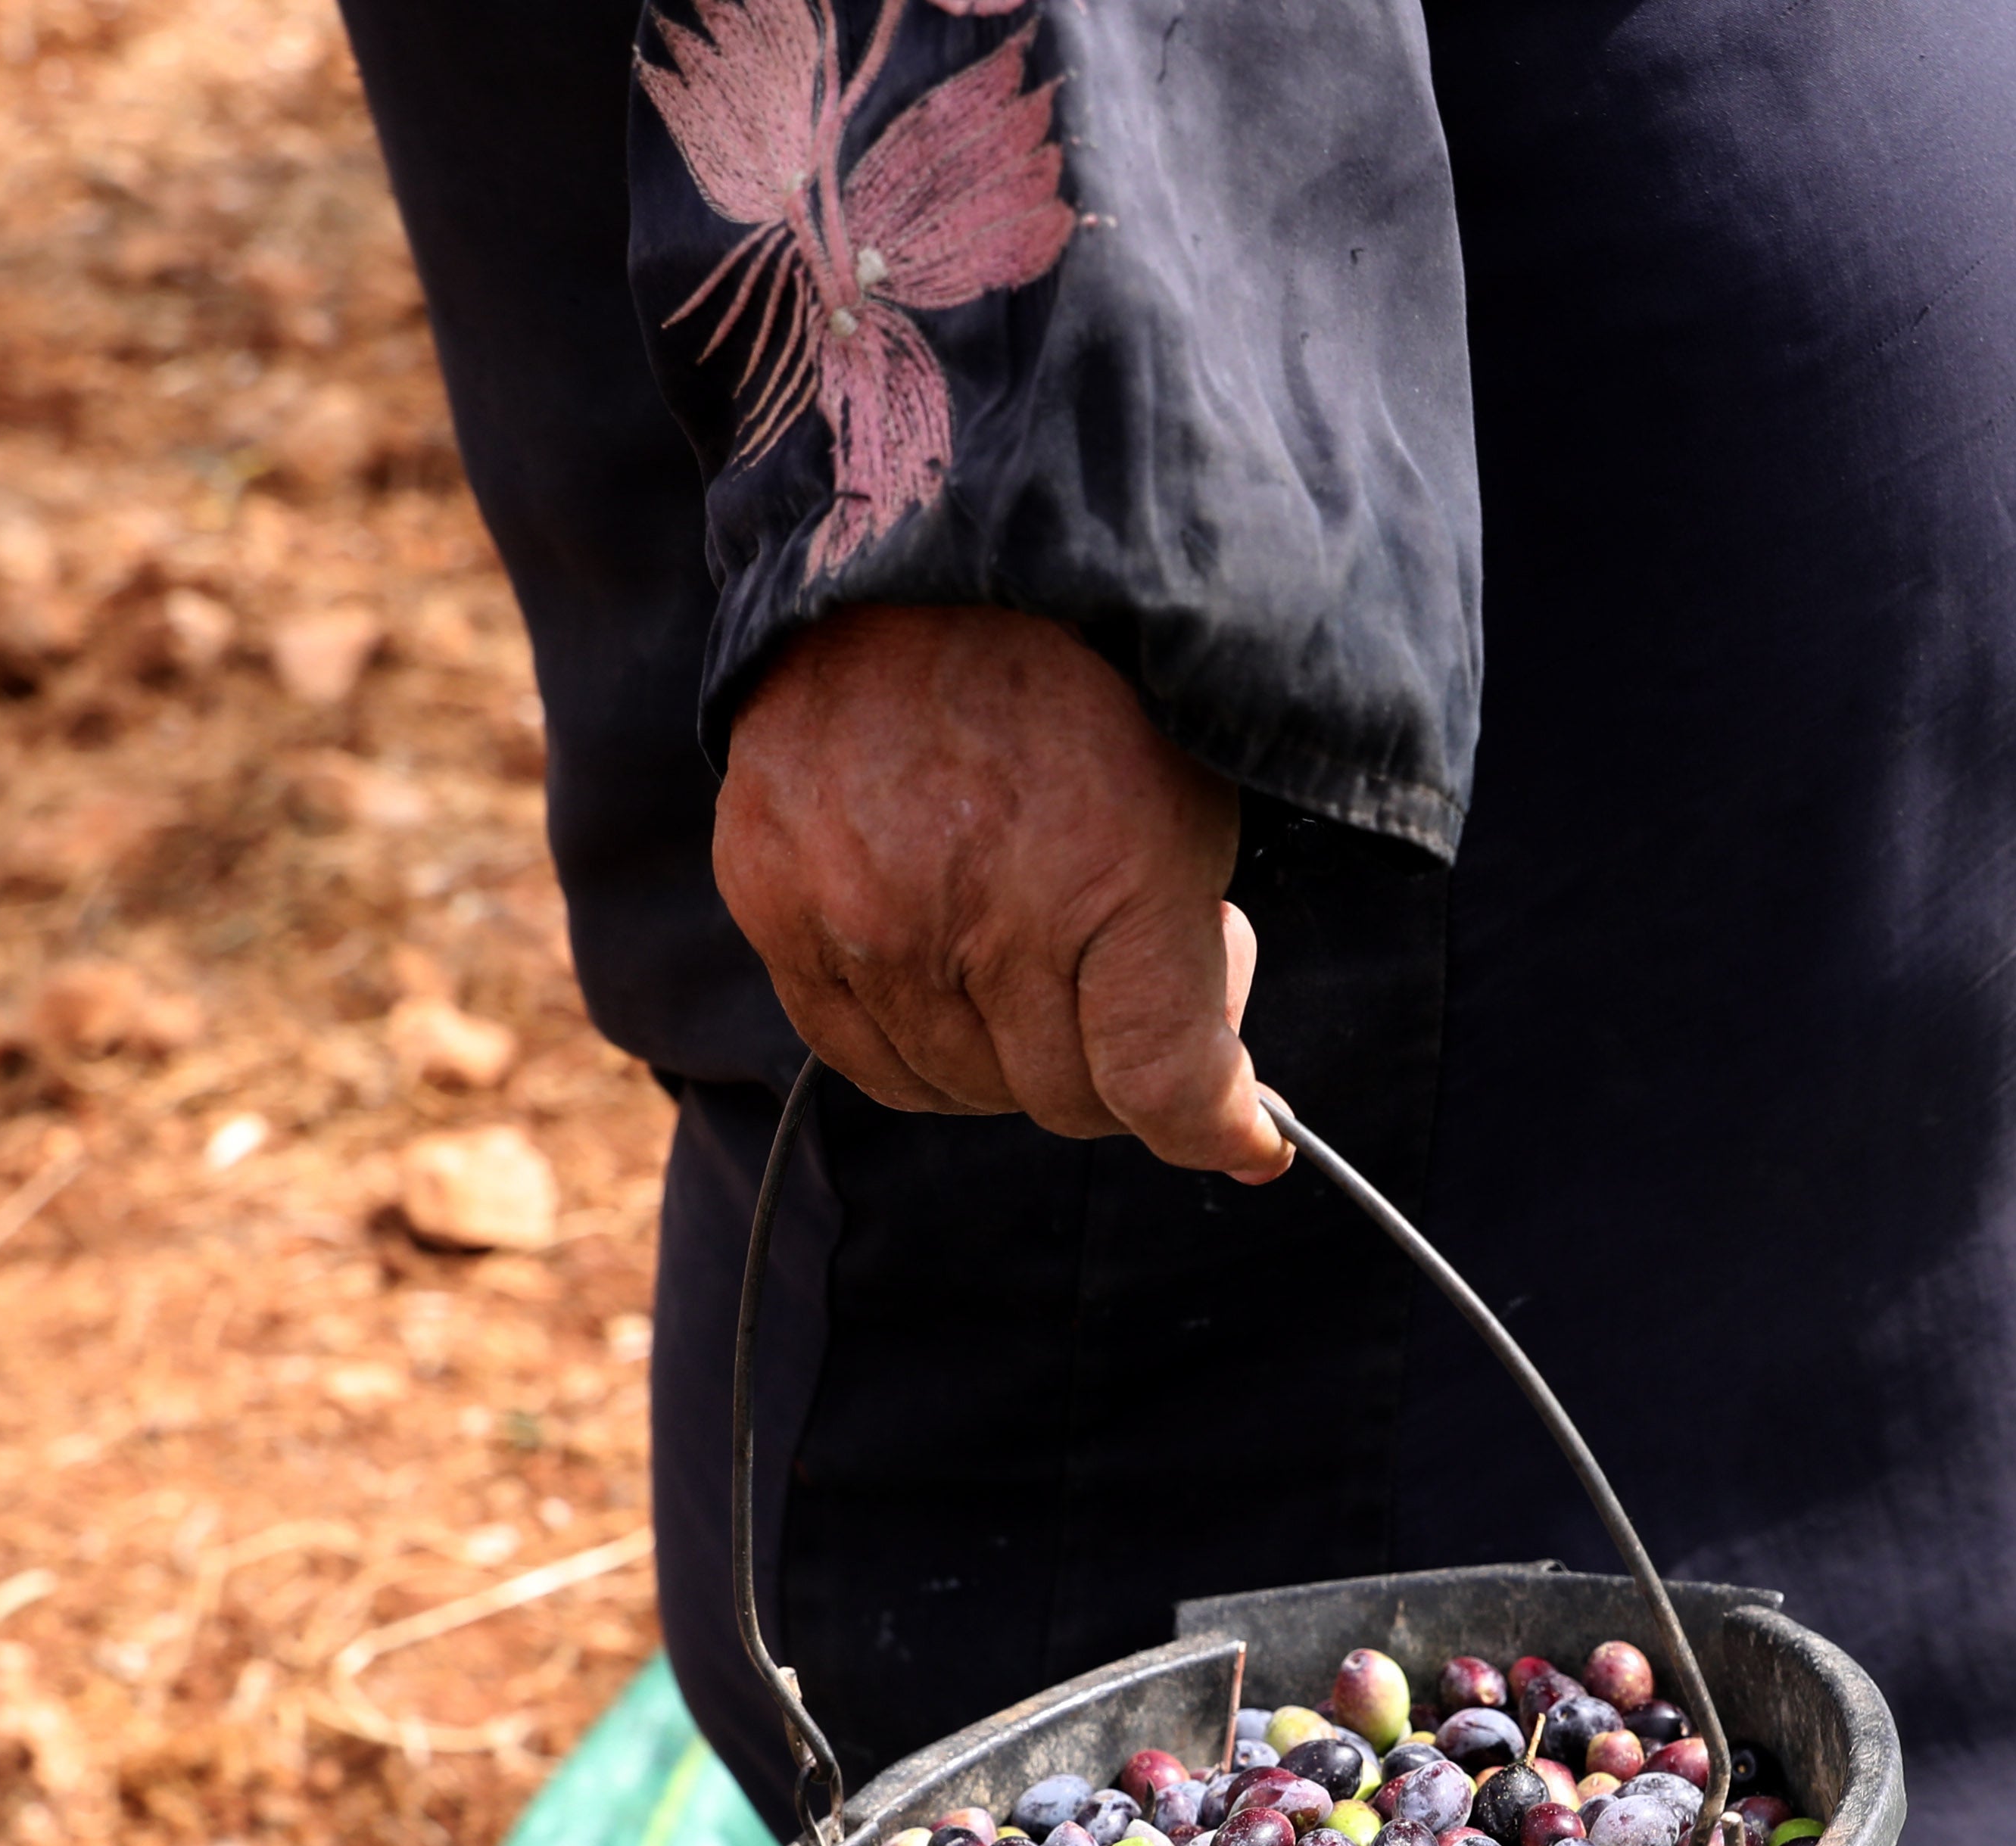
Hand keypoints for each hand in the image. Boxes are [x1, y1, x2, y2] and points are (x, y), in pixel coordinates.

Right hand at [712, 604, 1280, 1181]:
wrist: (925, 541)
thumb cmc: (1085, 674)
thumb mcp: (1191, 800)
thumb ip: (1201, 970)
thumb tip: (1233, 1135)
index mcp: (1107, 879)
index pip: (1164, 1088)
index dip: (1214, 1122)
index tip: (1243, 1130)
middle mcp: (976, 920)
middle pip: (1062, 1099)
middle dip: (1108, 1060)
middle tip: (1112, 966)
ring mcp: (861, 917)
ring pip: (956, 1086)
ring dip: (1005, 1052)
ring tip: (1022, 946)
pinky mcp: (773, 897)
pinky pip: (854, 1049)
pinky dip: (912, 1036)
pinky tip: (941, 962)